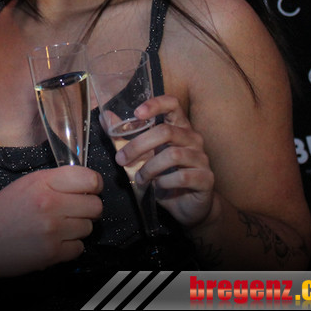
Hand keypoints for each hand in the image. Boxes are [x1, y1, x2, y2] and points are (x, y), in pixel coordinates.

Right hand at [0, 166, 102, 280]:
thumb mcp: (25, 185)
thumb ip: (54, 182)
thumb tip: (85, 185)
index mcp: (42, 182)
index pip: (89, 179)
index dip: (94, 186)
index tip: (89, 190)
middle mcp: (49, 203)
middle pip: (95, 206)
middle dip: (88, 209)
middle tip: (74, 212)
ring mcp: (51, 229)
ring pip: (88, 228)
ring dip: (77, 229)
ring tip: (57, 228)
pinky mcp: (51, 253)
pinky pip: (79, 248)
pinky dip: (69, 247)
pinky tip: (53, 242)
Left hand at [114, 95, 216, 227]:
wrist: (188, 207)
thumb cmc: (165, 176)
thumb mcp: (143, 155)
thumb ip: (125, 136)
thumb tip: (104, 116)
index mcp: (179, 127)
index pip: (173, 104)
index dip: (156, 104)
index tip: (137, 113)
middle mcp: (193, 138)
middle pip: (166, 132)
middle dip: (138, 145)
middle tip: (121, 159)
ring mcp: (202, 158)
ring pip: (172, 155)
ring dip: (149, 168)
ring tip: (139, 178)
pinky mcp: (206, 178)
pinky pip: (181, 177)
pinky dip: (164, 183)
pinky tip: (157, 187)